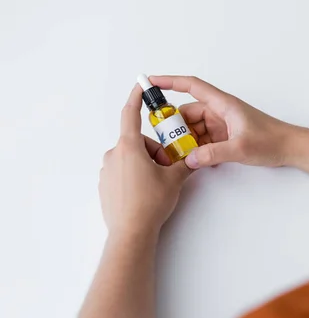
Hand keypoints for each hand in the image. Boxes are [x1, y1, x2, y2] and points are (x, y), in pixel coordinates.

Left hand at [99, 85, 191, 236]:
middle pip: (138, 142)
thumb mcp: (174, 179)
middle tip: (168, 168)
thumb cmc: (151, 203)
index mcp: (129, 147)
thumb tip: (194, 158)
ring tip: (157, 183)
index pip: (130, 114)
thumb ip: (185, 163)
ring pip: (131, 157)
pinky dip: (135, 175)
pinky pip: (123, 171)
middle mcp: (114, 155)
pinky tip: (145, 192)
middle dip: (155, 151)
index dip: (136, 97)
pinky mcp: (105, 184)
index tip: (141, 85)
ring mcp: (107, 170)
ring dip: (146, 163)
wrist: (131, 232)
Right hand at [149, 75, 293, 168]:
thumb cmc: (271, 140)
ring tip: (178, 156)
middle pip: (188, 113)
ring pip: (194, 129)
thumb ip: (213, 154)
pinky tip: (196, 162)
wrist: (290, 148)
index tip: (151, 81)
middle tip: (164, 141)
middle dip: (175, 126)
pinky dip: (198, 149)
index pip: (191, 86)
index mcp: (223, 104)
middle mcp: (220, 111)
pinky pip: (204, 140)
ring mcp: (222, 124)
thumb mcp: (240, 148)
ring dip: (186, 141)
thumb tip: (190, 159)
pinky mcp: (225, 136)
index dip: (170, 81)